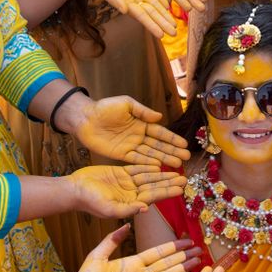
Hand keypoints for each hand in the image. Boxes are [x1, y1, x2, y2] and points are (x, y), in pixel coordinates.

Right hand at [69, 164, 187, 216]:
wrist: (74, 189)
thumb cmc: (90, 202)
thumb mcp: (109, 208)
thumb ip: (127, 209)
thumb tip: (145, 208)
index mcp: (131, 203)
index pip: (153, 197)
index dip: (167, 192)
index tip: (181, 189)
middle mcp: (131, 193)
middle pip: (155, 186)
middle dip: (169, 182)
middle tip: (185, 178)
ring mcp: (126, 182)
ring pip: (148, 176)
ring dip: (162, 173)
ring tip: (176, 169)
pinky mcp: (120, 172)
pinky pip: (137, 167)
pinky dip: (148, 165)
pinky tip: (159, 163)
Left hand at [71, 95, 188, 167]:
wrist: (85, 118)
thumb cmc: (105, 108)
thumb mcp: (126, 104)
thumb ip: (142, 111)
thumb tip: (159, 117)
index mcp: (141, 123)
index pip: (160, 132)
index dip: (172, 139)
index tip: (184, 144)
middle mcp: (138, 136)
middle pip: (158, 145)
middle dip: (172, 151)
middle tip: (186, 159)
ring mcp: (130, 146)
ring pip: (150, 154)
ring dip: (163, 159)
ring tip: (177, 165)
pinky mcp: (120, 154)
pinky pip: (136, 160)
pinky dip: (147, 163)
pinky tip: (158, 167)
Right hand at [84, 0, 176, 38]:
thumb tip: (125, 10)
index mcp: (124, 1)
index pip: (141, 16)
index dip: (152, 25)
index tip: (162, 35)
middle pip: (151, 12)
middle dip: (162, 22)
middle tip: (175, 33)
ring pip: (154, 3)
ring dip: (164, 13)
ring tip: (175, 23)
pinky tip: (171, 4)